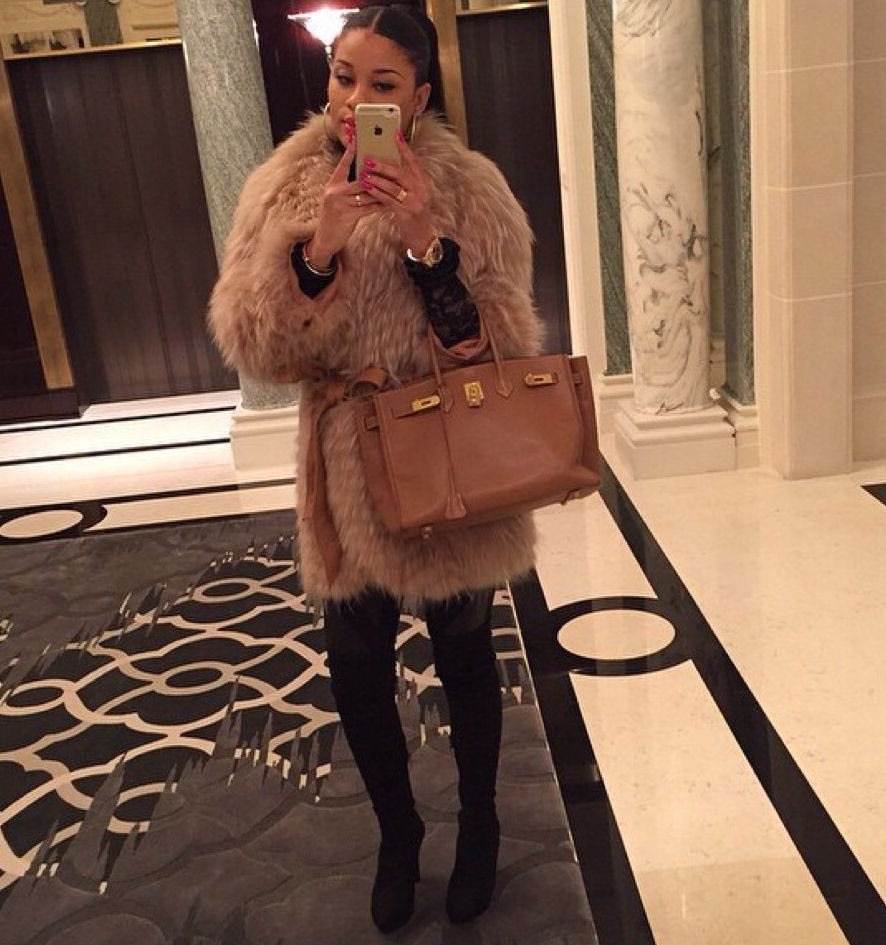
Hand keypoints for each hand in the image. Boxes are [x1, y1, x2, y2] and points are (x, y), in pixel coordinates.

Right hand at [308, 133, 380, 268]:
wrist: (325, 238)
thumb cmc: (335, 216)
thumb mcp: (337, 197)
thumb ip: (348, 185)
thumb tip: (367, 175)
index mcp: (333, 183)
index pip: (344, 164)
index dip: (352, 151)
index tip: (360, 138)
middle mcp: (335, 191)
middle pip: (360, 178)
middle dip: (376, 173)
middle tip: (391, 165)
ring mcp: (340, 204)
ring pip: (366, 193)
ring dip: (382, 190)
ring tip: (395, 184)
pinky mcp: (347, 216)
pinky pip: (368, 208)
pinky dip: (380, 205)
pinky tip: (389, 202)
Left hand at [357, 131, 435, 257]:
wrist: (422, 237)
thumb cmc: (414, 214)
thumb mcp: (414, 195)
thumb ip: (406, 182)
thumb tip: (389, 166)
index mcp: (422, 183)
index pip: (413, 162)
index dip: (403, 148)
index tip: (393, 135)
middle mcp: (420, 191)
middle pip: (401, 173)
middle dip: (383, 165)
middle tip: (368, 159)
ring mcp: (414, 203)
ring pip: (393, 186)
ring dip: (376, 179)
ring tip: (363, 173)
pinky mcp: (405, 214)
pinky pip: (388, 201)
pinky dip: (377, 193)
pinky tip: (367, 188)